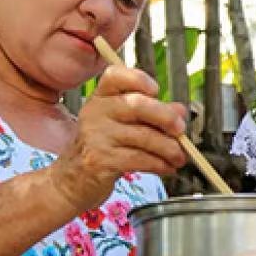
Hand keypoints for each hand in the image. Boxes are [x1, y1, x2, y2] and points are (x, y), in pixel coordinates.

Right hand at [50, 65, 186, 210]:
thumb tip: (180, 111)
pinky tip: (166, 167)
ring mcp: (96, 136)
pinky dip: (159, 164)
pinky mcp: (100, 160)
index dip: (139, 79)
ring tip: (179, 156)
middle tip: (181, 131)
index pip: (116, 75)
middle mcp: (96, 112)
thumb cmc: (104, 147)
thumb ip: (154, 114)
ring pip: (143, 136)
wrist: (74, 180)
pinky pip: (139, 158)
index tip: (156, 90)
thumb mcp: (126, 125)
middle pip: (137, 105)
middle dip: (166, 118)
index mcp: (101, 96)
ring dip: (169, 148)